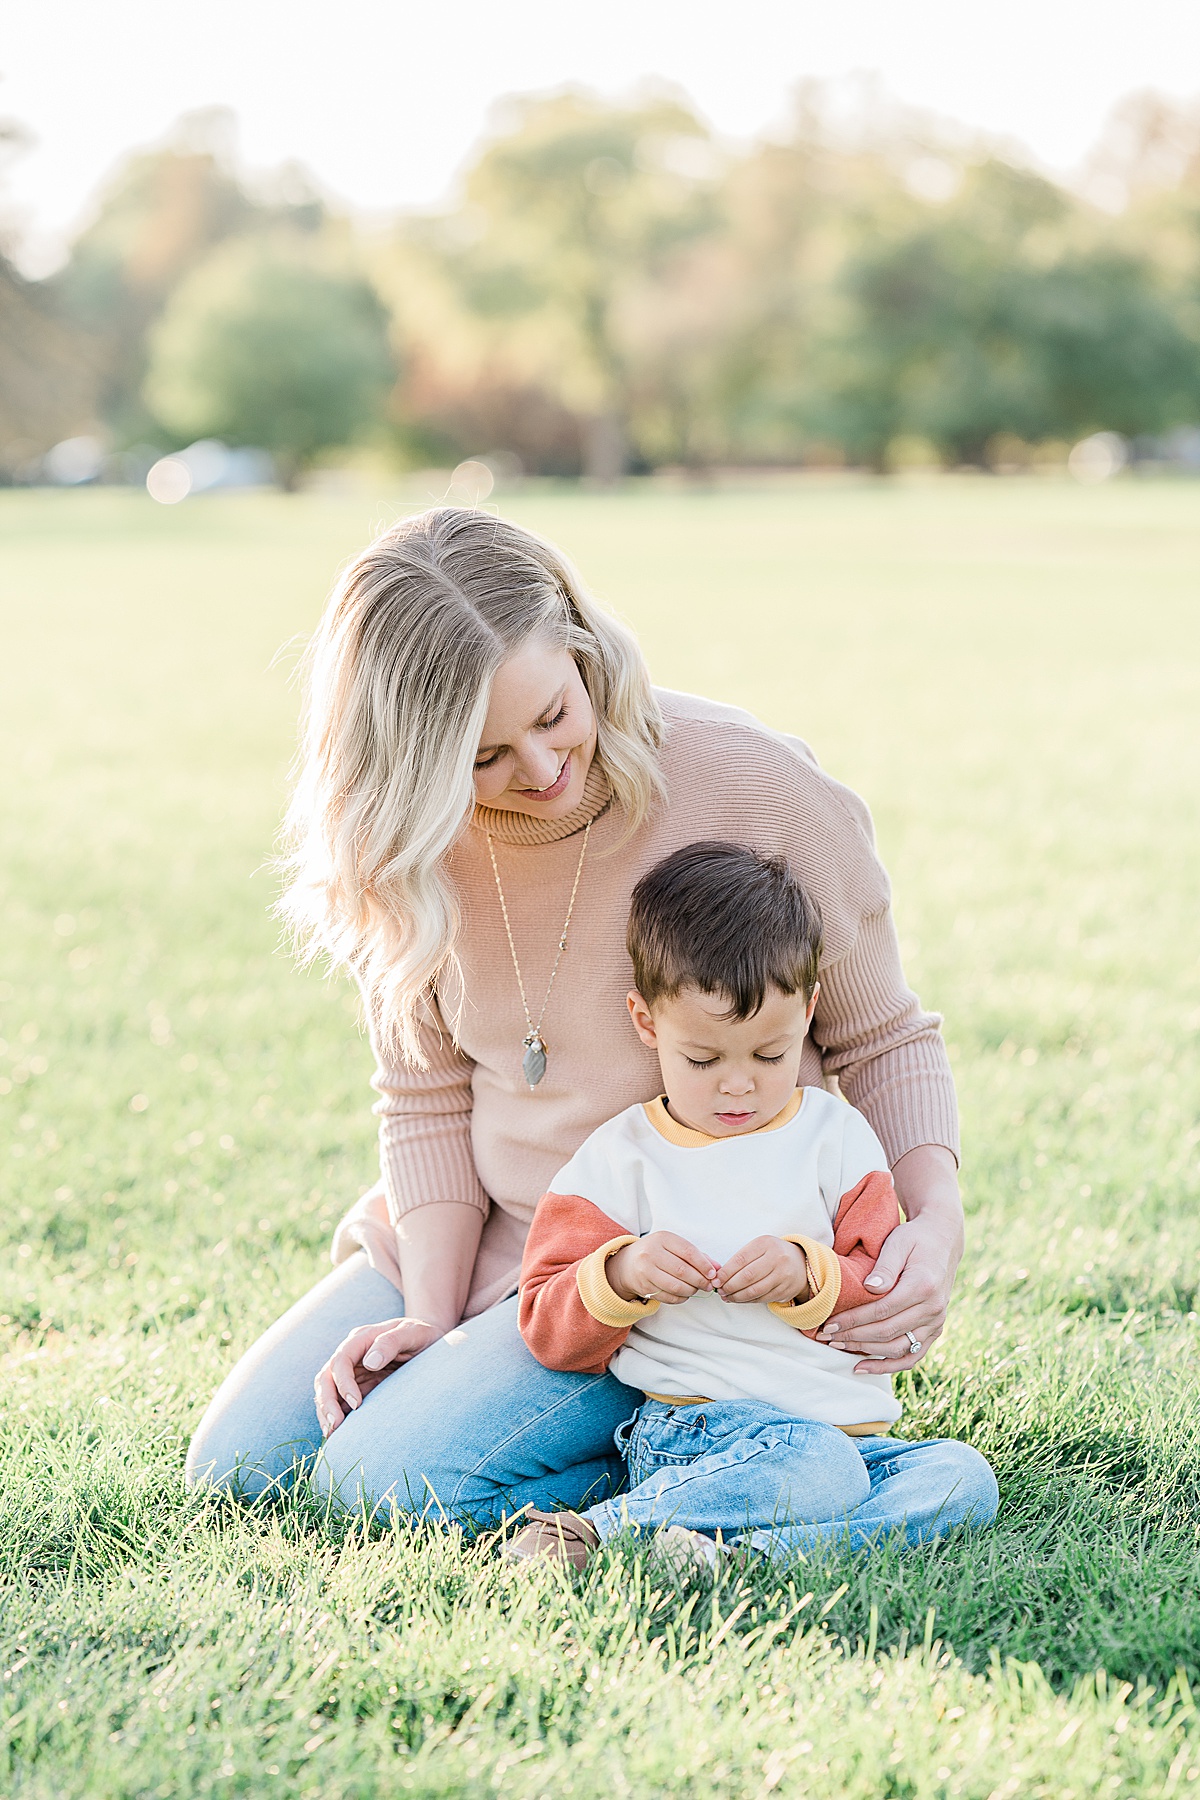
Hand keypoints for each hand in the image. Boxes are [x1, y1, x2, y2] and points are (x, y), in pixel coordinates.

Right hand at [314, 1316, 447, 1435]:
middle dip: (326, 1401)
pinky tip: (339, 1432)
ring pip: (328, 1390)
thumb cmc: (422, 1334)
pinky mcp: (359, 1385)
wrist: (430, 1340)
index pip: (341, 1360)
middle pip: (326, 1377)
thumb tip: (370, 1362)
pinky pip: (340, 1401)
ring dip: (326, 1411)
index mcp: (361, 1338)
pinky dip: (336, 1414)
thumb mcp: (412, 1332)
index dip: (343, 1383)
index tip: (356, 1404)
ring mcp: (354, 1371)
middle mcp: (352, 1355)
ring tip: (332, 1433)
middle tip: (335, 1425)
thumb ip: (391, 1342)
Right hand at [606, 1232, 716, 1304]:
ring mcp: (646, 1271)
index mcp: (662, 1239)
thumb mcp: (673, 1247)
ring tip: (697, 1289)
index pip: (688, 1252)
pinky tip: (685, 1294)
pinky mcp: (644, 1287)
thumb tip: (717, 1268)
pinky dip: (681, 1298)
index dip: (704, 1264)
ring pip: (676, 1286)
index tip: (713, 1273)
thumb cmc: (655, 1253)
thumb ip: (696, 1255)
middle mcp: (651, 1253)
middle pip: (683, 1270)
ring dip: (691, 1290)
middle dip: (700, 1280)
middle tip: (709, 1285)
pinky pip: (668, 1296)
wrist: (626, 1264)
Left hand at [716, 1236, 808, 1304]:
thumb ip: (741, 1259)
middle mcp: (777, 1258)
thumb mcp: (759, 1248)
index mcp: (766, 1244)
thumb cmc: (772, 1254)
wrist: (800, 1263)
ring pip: (754, 1290)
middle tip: (720, 1290)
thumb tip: (720, 1277)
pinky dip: (748, 1301)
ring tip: (727, 1297)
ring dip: (737, 1296)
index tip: (716, 1280)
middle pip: (747, 1276)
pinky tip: (739, 1299)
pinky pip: (762, 1298)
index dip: (726, 1272)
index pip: (741, 1259)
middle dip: (730, 1286)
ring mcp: (783, 1275)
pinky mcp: (785, 1290)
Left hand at [817, 1146, 963, 1372]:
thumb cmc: (914, 1238)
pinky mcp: (935, 1330)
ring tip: (838, 1348)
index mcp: (923, 1286)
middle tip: (826, 1337)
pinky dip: (889, 1366)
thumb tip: (870, 1288)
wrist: (943, 1241)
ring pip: (898, 1349)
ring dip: (866, 1352)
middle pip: (887, 1332)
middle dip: (853, 1337)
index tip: (828, 1324)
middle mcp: (933, 1309)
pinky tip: (864, 1368)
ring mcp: (937, 1322)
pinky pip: (913, 1356)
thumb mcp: (898, 1242)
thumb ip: (885, 1266)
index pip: (881, 1311)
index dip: (853, 1321)